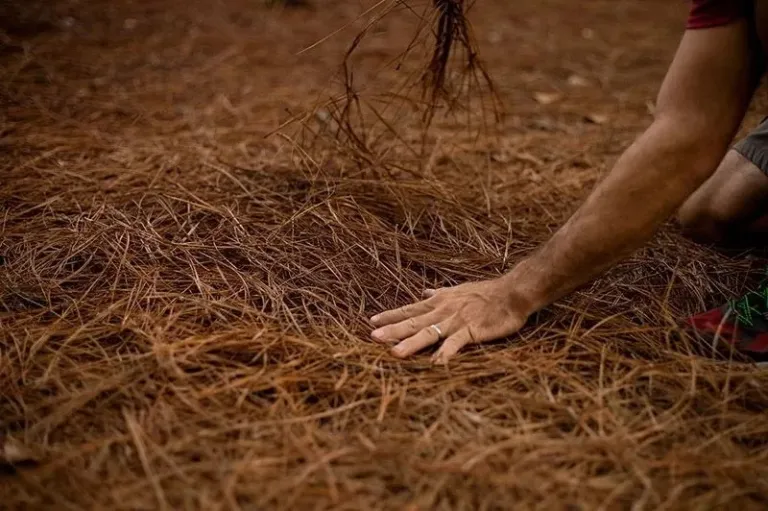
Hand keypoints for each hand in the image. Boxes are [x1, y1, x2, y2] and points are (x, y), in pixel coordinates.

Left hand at [369, 276, 533, 363]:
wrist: (512, 292)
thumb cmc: (486, 292)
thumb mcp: (458, 290)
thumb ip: (439, 294)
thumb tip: (424, 294)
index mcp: (439, 302)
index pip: (410, 309)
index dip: (391, 316)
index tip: (371, 321)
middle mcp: (444, 311)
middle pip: (414, 321)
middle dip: (393, 330)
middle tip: (372, 337)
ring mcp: (457, 321)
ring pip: (430, 333)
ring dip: (412, 343)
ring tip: (395, 353)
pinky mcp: (472, 330)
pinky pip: (456, 343)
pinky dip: (446, 353)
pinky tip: (435, 364)